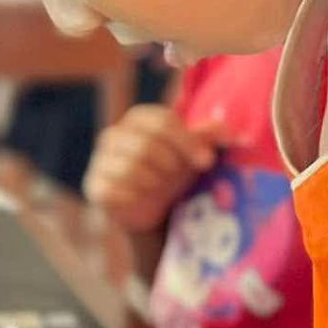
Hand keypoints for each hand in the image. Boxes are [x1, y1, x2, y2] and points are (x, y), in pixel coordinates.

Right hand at [84, 105, 221, 233]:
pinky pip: (113, 189)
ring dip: (154, 182)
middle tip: (179, 178)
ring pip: (130, 167)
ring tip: (160, 188)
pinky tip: (141, 199)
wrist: (150, 208)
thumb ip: (208, 138)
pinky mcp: (94, 186)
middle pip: (146, 144)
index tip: (207, 162)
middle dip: (171, 164)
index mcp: (138, 119)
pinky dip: (133, 196)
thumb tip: (233, 132)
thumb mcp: (192, 153)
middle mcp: (113, 135)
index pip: (162, 122)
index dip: (187, 141)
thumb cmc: (173, 173)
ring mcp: (100, 161)